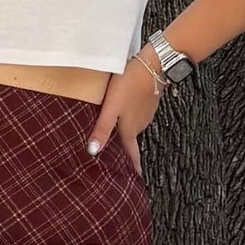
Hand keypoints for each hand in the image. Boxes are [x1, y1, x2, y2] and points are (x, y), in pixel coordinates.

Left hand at [85, 45, 166, 177]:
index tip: (135, 178)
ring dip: (128, 135)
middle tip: (122, 161)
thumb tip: (92, 152)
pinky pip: (138, 116)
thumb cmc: (128, 86)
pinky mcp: (148, 102)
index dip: (133, 167)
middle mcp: (140, 125)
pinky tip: (126, 116)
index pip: (132, 154)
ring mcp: (145, 113)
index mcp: (130, 130)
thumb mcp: (111, 109)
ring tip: (120, 140)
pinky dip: (132, 120)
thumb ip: (102, 129)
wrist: (152, 65)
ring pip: (135, 128)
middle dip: (127, 151)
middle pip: (132, 142)